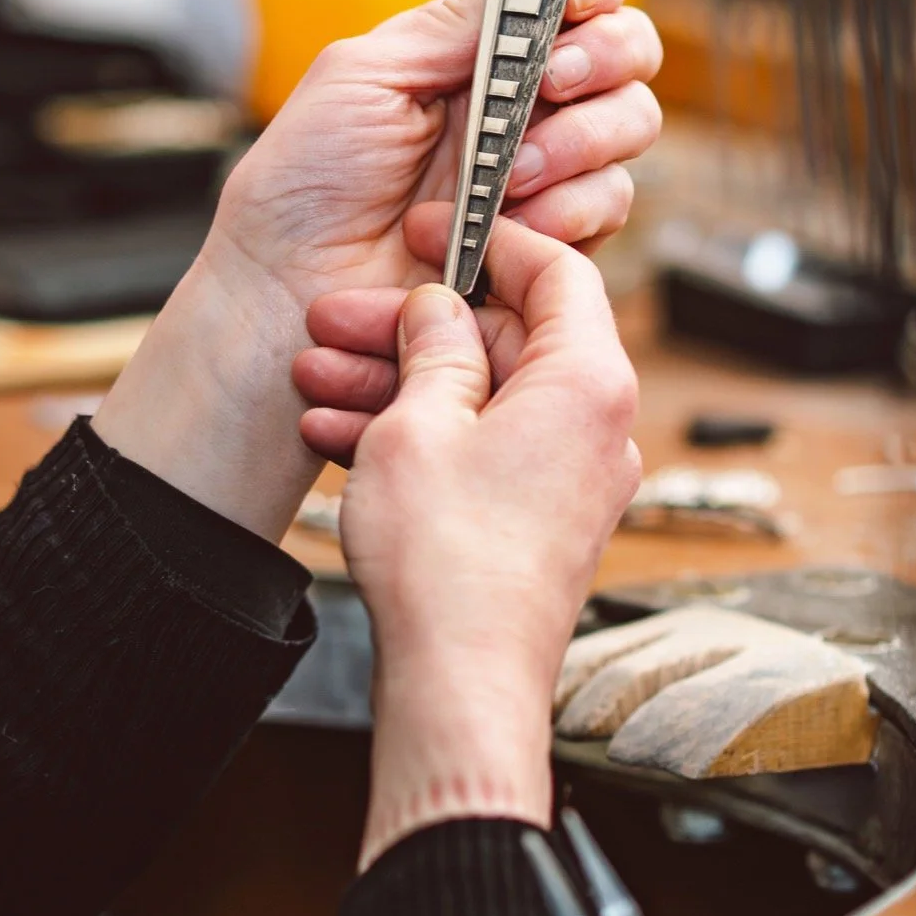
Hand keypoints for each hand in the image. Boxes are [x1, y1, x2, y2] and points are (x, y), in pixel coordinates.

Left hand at [93, 0, 659, 538]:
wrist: (286, 294)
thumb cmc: (301, 188)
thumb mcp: (362, 77)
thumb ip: (452, 22)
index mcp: (473, 55)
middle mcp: (520, 107)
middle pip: (627, 54)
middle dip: (604, 58)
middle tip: (552, 82)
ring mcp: (542, 174)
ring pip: (630, 126)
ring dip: (578, 141)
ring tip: (506, 177)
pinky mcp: (551, 241)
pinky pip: (608, 206)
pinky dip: (567, 209)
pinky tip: (506, 228)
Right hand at [330, 216, 640, 867]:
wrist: (460, 682)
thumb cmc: (450, 566)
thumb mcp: (418, 423)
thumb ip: (432, 347)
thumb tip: (439, 308)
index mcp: (589, 383)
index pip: (557, 271)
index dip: (488, 240)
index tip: (433, 233)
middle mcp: (597, 427)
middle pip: (507, 338)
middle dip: (413, 328)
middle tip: (340, 319)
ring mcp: (572, 477)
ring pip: (482, 398)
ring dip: (398, 383)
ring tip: (318, 381)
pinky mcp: (541, 519)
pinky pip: (481, 449)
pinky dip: (419, 436)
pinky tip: (340, 436)